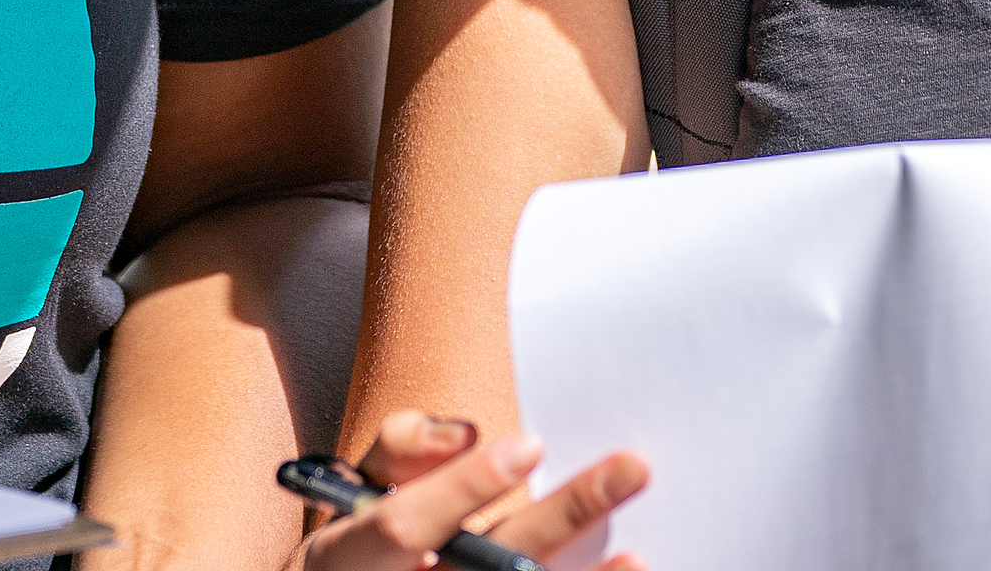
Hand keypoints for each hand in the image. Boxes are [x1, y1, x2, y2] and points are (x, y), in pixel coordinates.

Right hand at [298, 411, 648, 570]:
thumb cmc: (357, 541)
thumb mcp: (352, 491)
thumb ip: (399, 451)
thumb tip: (465, 432)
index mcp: (352, 555)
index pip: (408, 527)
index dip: (467, 488)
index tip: (532, 443)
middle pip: (491, 564)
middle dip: (564, 514)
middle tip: (630, 467)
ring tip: (638, 555)